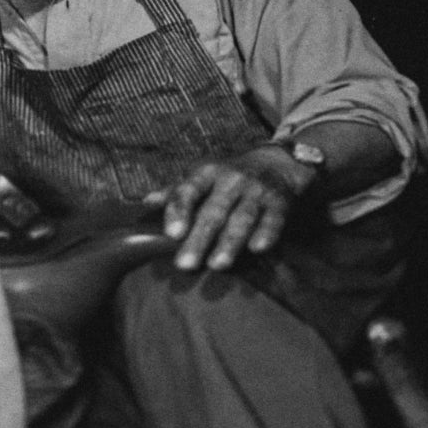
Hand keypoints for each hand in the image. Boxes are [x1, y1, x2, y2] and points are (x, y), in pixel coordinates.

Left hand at [146, 147, 307, 271]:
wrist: (277, 161)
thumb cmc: (229, 176)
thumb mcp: (202, 177)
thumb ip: (176, 192)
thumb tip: (147, 203)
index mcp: (207, 172)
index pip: (189, 190)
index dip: (179, 211)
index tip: (172, 234)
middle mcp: (232, 179)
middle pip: (214, 211)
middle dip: (199, 239)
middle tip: (185, 264)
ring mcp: (257, 190)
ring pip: (242, 218)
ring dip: (230, 242)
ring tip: (217, 265)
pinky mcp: (279, 202)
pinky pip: (273, 219)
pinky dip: (267, 233)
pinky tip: (257, 249)